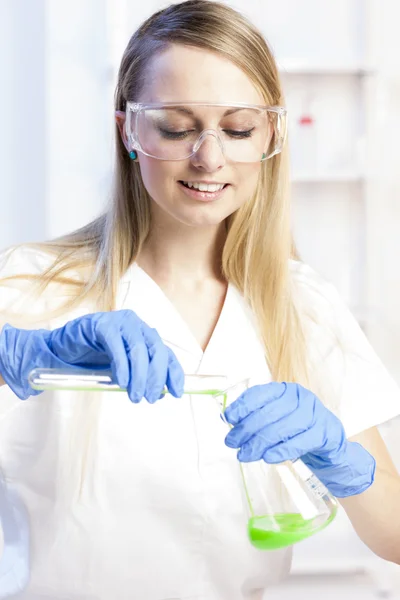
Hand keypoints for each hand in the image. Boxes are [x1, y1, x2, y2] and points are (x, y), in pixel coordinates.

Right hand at [0, 310, 183, 402]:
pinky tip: (121, 381)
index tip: (176, 393)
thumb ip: (140, 377)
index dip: (174, 373)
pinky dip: (122, 365)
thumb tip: (159, 394)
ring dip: (139, 375)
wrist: (64, 347)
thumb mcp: (124, 370)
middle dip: (156, 376)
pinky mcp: (102, 324)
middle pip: (156, 350)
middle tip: (151, 398)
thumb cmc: (96, 358)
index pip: (166, 354)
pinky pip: (116, 345)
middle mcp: (137, 326)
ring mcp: (120, 322)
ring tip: (135, 396)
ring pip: (138, 349)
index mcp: (146, 336)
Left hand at [224, 382, 375, 497]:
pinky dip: (280, 451)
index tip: (229, 419)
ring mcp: (315, 414)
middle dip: (246, 429)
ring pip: (281, 428)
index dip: (242, 405)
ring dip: (259, 443)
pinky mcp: (325, 433)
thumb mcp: (276, 420)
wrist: (330, 447)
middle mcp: (301, 398)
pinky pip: (298, 442)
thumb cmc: (297, 431)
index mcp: (286, 390)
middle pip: (268, 413)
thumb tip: (227, 419)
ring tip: (245, 454)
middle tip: (232, 443)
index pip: (260, 393)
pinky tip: (267, 457)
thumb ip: (255, 417)